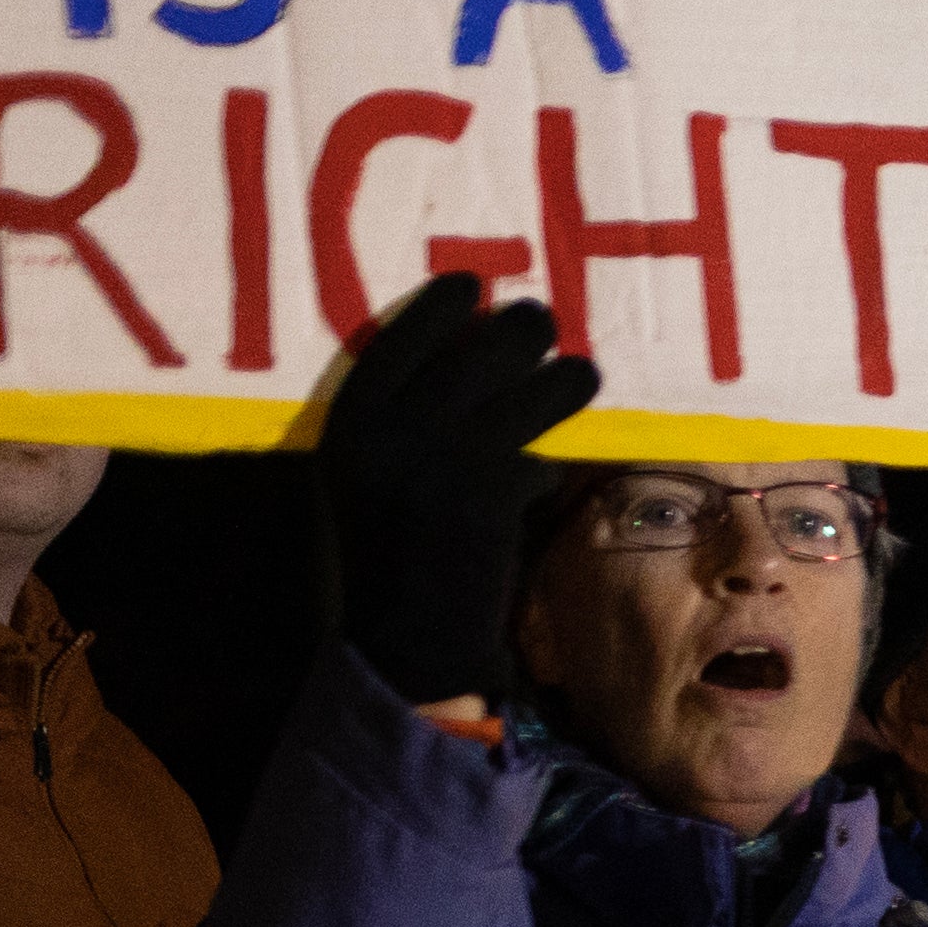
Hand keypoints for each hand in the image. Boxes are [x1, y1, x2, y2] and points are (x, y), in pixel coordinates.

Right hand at [310, 271, 602, 709]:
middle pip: (466, 355)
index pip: (394, 341)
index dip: (436, 308)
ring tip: (582, 375)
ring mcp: (436, 459)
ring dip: (558, 384)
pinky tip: (539, 484)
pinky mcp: (485, 494)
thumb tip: (465, 362)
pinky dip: (540, 474)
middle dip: (512, 332)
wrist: (402, 644)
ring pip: (517, 397)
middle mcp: (385, 433)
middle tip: (542, 318)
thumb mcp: (370, 481)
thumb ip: (400, 425)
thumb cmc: (390, 561)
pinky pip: (531, 462)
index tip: (469, 282)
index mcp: (346, 426)